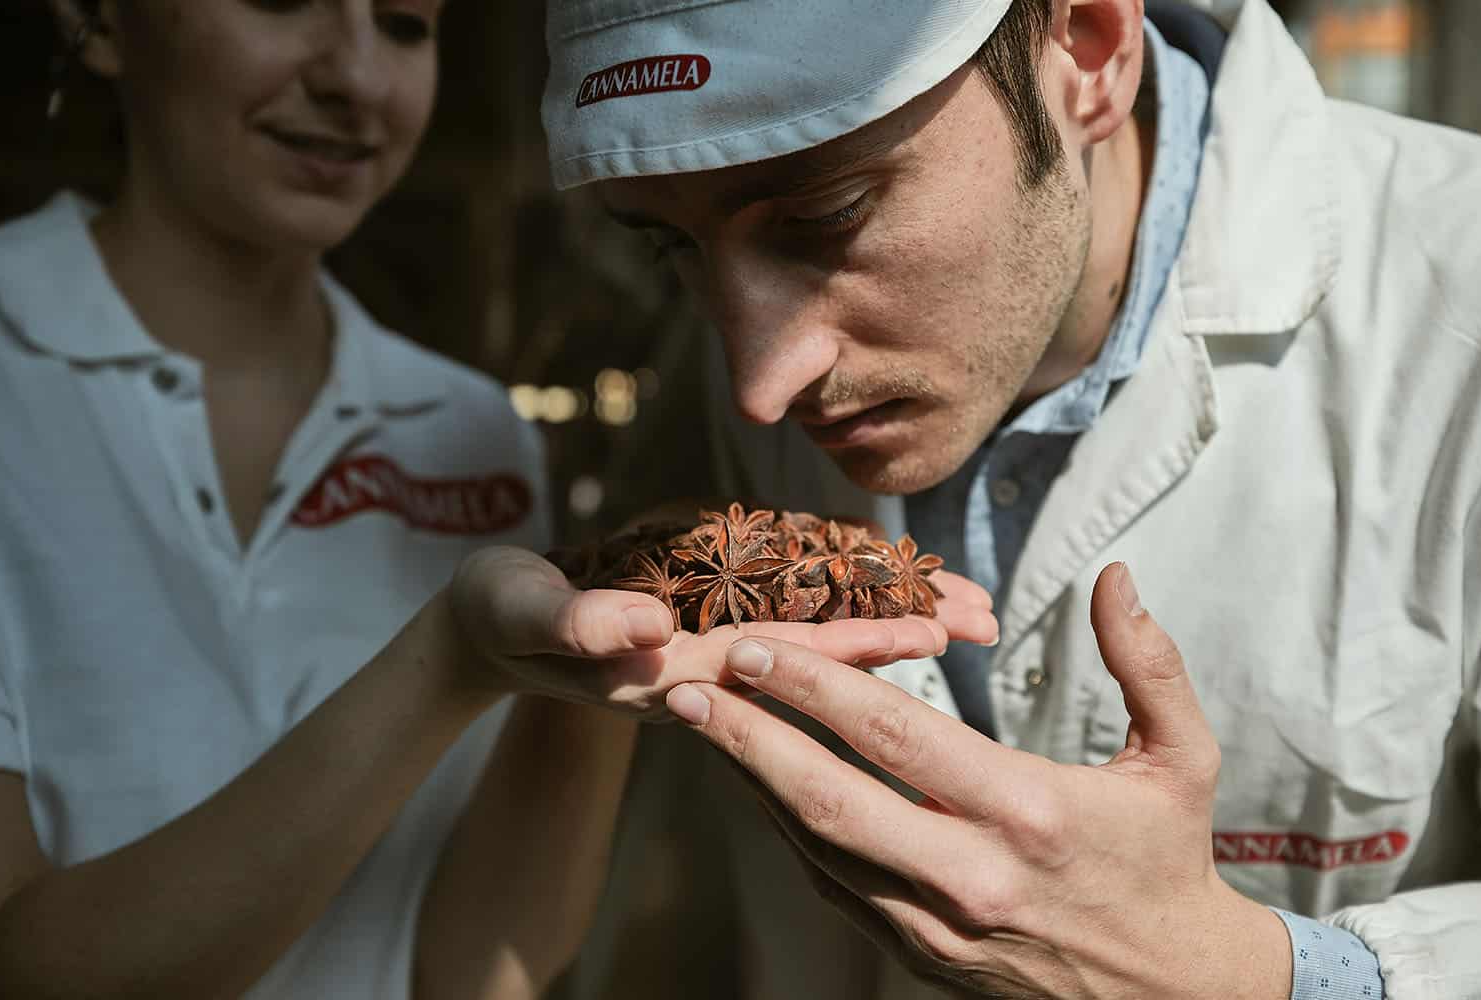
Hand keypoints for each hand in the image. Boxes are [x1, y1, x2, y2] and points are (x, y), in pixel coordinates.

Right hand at [444, 546, 997, 719]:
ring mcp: (715, 644)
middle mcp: (710, 662)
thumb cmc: (503, 620)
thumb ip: (576, 624)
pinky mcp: (712, 617)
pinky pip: (790, 604)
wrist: (496, 630)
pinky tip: (890, 586)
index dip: (857, 645)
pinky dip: (844, 592)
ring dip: (887, 614)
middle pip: (821, 649)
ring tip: (963, 608)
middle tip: (984, 619)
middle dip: (900, 630)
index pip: (783, 660)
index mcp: (676, 670)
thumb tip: (642, 625)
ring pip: (816, 626)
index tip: (929, 636)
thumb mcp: (525, 614)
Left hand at [665, 563, 1292, 998]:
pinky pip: (834, 886)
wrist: (1172, 996)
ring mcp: (935, 926)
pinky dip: (787, 831)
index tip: (756, 647)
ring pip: (816, 847)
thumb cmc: (1168, 862)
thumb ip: (1148, 663)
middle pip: (828, 799)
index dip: (814, 688)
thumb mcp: (1185, 758)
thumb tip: (1116, 575)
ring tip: (703, 726)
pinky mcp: (918, 956)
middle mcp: (970, 875)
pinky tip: (757, 784)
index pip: (896, 736)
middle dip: (749, 737)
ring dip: (750, 783)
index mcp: (1029, 813)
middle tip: (693, 686)